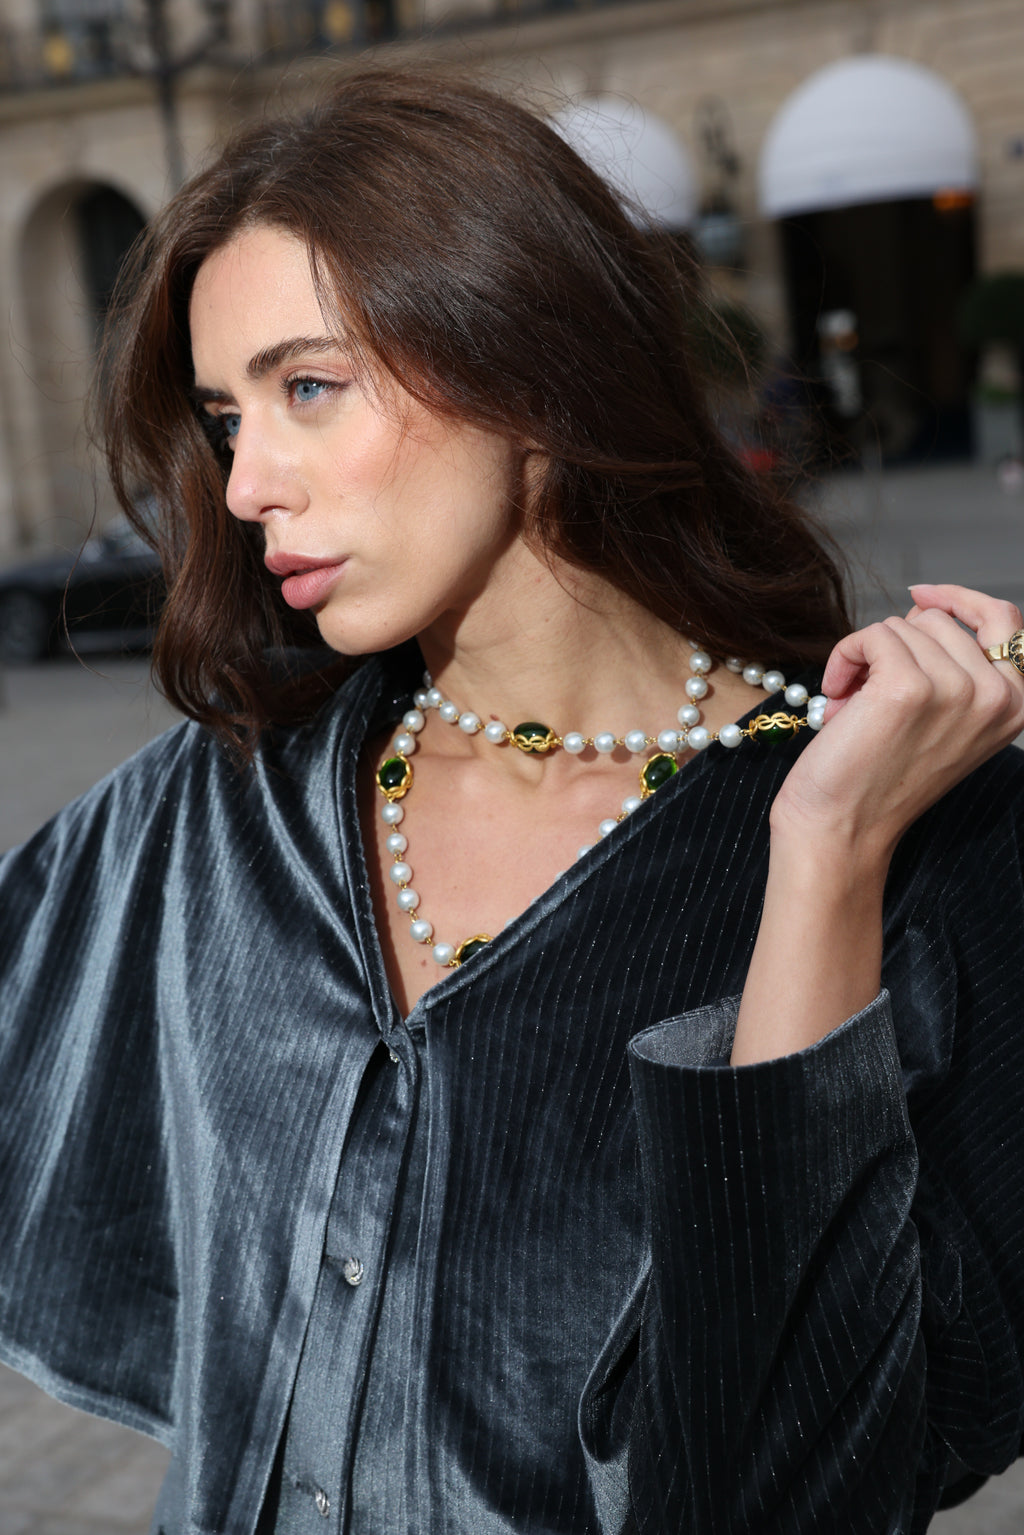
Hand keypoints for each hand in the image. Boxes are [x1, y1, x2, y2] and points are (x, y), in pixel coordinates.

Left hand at [770, 583, 1023, 861]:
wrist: (841, 827)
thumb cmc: (879, 777)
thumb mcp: (943, 720)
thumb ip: (955, 669)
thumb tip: (926, 610)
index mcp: (1014, 706)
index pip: (1005, 620)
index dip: (960, 599)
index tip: (921, 595)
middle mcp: (995, 698)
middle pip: (938, 620)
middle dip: (896, 647)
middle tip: (872, 695)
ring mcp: (956, 691)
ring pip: (901, 626)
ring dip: (866, 657)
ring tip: (856, 706)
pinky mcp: (908, 688)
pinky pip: (871, 636)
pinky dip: (844, 658)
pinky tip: (838, 697)